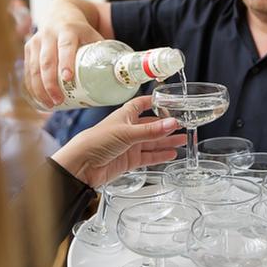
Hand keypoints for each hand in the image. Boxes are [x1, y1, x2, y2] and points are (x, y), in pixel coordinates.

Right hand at [24, 20, 103, 107]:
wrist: (61, 12)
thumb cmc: (81, 29)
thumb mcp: (93, 34)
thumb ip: (104, 52)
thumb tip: (124, 76)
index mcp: (69, 30)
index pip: (66, 46)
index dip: (66, 62)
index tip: (68, 78)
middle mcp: (50, 34)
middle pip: (47, 61)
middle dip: (51, 83)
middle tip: (58, 101)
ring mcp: (37, 41)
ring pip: (34, 67)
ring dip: (40, 88)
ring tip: (49, 105)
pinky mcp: (29, 48)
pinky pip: (28, 69)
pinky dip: (31, 86)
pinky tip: (38, 98)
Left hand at [50, 96, 183, 186]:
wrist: (81, 165)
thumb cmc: (96, 141)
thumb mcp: (127, 133)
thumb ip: (151, 131)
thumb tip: (173, 123)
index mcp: (125, 116)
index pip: (142, 104)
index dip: (155, 102)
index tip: (170, 101)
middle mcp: (128, 129)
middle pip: (152, 126)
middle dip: (167, 126)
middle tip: (185, 126)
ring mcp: (129, 145)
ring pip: (153, 142)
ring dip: (167, 141)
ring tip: (184, 140)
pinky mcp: (129, 160)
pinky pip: (149, 157)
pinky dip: (160, 156)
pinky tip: (171, 154)